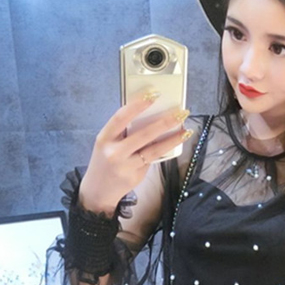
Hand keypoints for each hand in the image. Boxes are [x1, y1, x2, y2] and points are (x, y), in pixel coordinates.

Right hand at [79, 95, 191, 214]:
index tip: (153, 94)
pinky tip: (176, 141)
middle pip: (143, 134)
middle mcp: (114, 152)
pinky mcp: (136, 176)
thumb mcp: (108, 143)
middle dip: (164, 122)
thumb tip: (150, 115)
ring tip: (186, 130)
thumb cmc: (105, 160)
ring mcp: (125, 166)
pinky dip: (166, 149)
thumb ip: (123, 131)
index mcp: (104, 138)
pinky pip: (153, 159)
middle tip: (181, 112)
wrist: (98, 190)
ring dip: (172, 138)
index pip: (121, 118)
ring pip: (153, 150)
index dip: (137, 105)